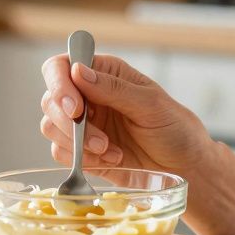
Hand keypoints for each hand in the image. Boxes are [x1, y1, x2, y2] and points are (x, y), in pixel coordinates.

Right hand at [38, 54, 211, 174]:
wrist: (185, 168)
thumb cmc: (175, 129)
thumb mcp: (150, 104)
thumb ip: (113, 88)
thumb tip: (77, 71)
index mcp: (104, 73)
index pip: (61, 66)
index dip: (59, 84)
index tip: (75, 108)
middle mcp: (88, 95)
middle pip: (50, 99)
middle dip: (68, 123)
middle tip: (99, 141)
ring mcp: (83, 124)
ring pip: (50, 127)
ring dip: (76, 143)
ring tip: (110, 150)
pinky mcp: (82, 151)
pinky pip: (60, 152)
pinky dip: (80, 158)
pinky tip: (111, 159)